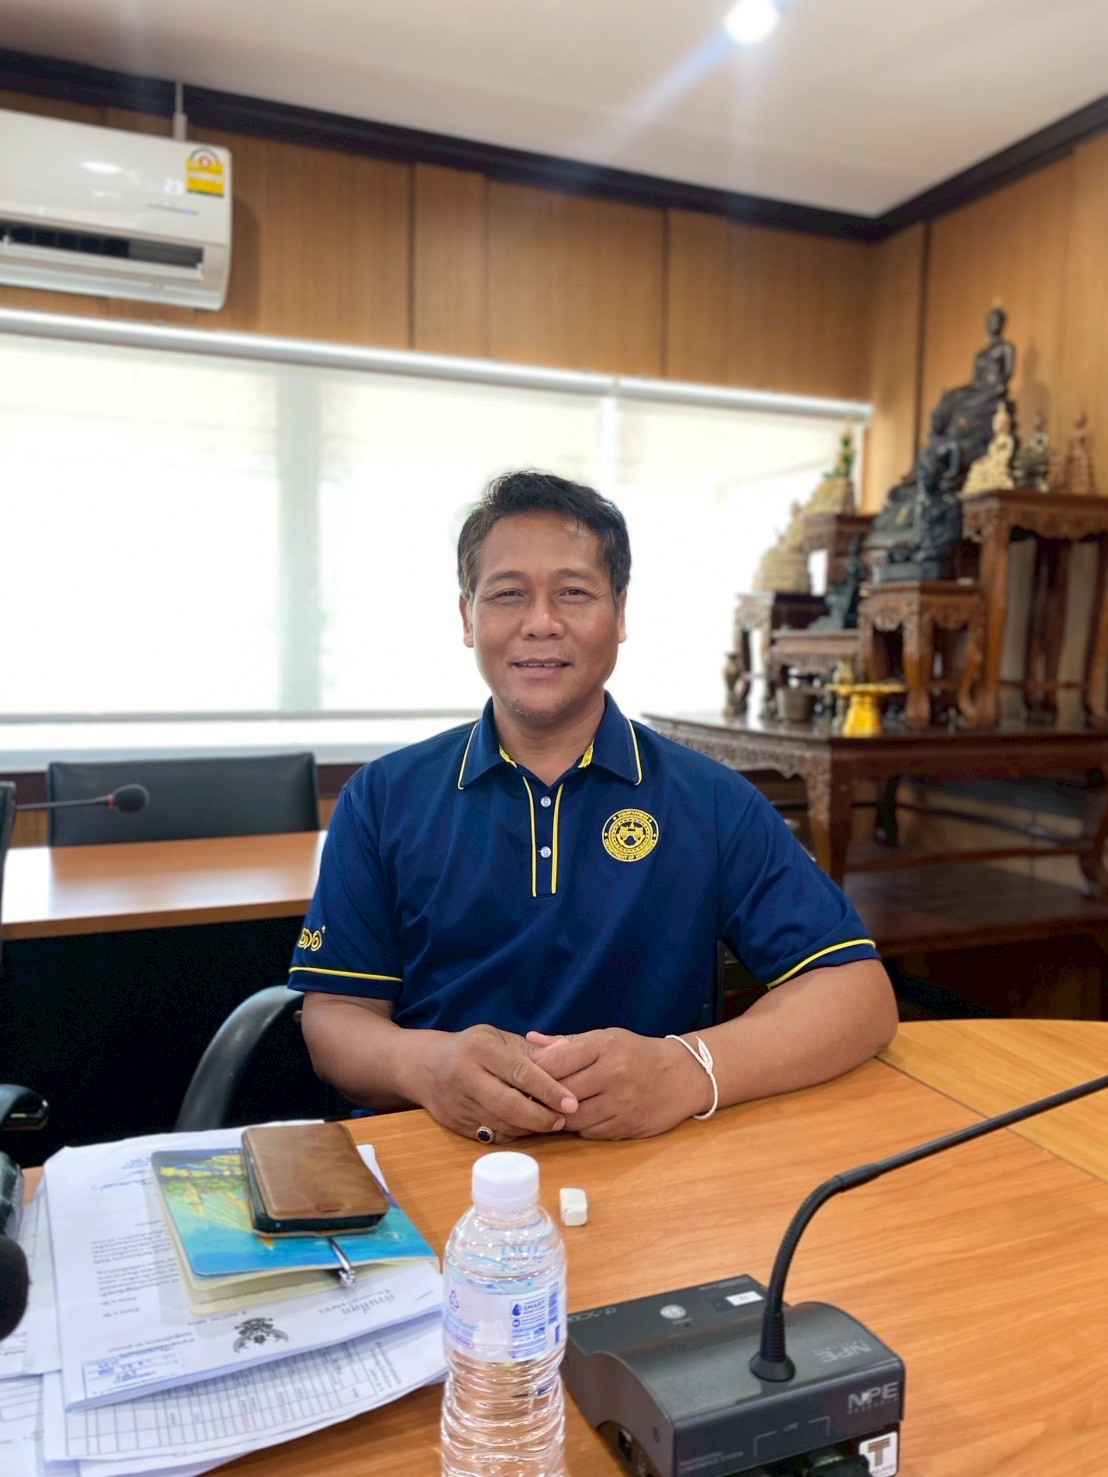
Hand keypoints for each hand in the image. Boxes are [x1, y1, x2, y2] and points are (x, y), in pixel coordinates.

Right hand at [417, 1025, 578, 1142]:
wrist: (425, 1066)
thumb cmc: (470, 1048)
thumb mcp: (497, 1038)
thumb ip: (531, 1049)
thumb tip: (567, 1051)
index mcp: (480, 1049)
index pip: (521, 1072)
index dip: (549, 1089)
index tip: (571, 1102)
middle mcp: (466, 1077)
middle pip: (510, 1105)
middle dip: (541, 1117)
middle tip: (563, 1119)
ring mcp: (458, 1104)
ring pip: (502, 1125)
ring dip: (530, 1128)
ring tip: (551, 1123)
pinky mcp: (456, 1125)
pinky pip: (491, 1136)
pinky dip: (513, 1135)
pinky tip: (527, 1128)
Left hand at [525, 1029, 710, 1138]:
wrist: (683, 1075)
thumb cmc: (638, 1053)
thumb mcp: (606, 1038)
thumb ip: (567, 1043)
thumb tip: (531, 1041)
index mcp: (606, 1046)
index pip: (556, 1062)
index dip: (535, 1072)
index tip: (523, 1077)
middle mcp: (614, 1074)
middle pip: (561, 1093)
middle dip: (543, 1098)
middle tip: (530, 1099)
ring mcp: (622, 1103)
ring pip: (573, 1118)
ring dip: (560, 1117)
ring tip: (553, 1110)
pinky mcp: (628, 1126)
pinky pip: (590, 1132)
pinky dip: (581, 1127)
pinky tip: (580, 1118)